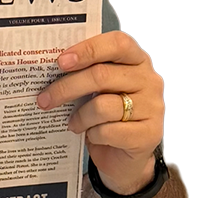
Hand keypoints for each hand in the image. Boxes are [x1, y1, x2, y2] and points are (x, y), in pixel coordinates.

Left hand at [37, 31, 163, 193]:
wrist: (124, 154)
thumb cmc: (106, 111)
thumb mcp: (96, 87)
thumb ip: (83, 71)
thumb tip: (44, 66)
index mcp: (136, 59)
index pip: (117, 43)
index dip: (88, 49)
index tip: (60, 61)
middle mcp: (149, 80)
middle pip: (101, 75)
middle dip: (67, 87)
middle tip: (44, 99)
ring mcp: (153, 108)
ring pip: (102, 106)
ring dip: (79, 116)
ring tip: (72, 123)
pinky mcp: (149, 134)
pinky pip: (109, 131)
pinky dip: (93, 134)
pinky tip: (91, 135)